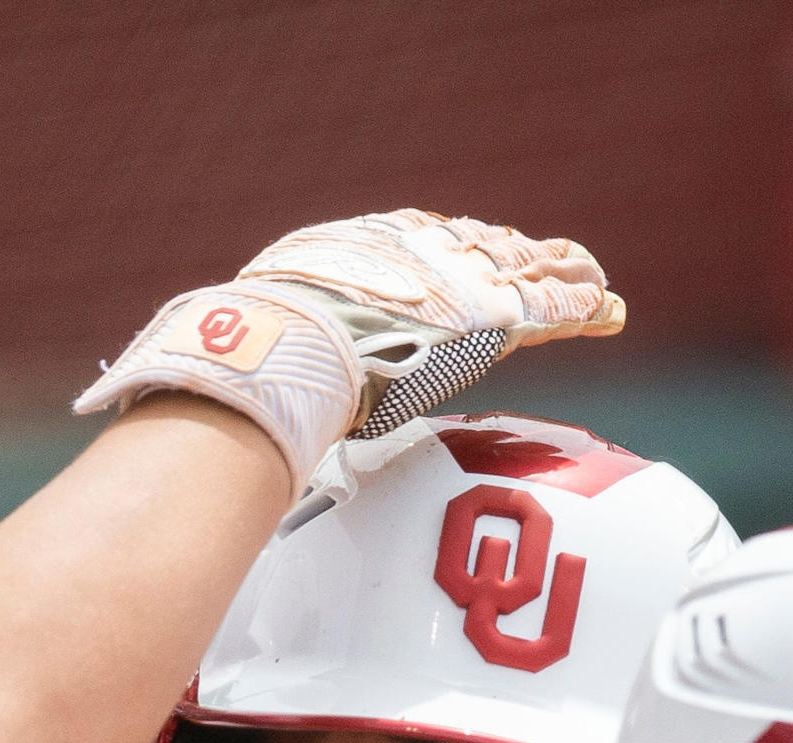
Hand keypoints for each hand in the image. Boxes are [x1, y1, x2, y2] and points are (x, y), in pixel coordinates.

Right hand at [78, 210, 623, 483]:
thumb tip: (182, 439)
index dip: (436, 264)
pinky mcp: (485, 313)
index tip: (457, 274)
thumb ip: (243, 386)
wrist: (272, 355)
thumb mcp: (239, 364)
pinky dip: (580, 307)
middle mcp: (400, 255)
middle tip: (541, 265)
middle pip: (467, 252)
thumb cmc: (242, 369)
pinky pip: (546, 304)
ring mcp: (443, 281)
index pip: (403, 253)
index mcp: (343, 257)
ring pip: (515, 271)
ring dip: (557, 279)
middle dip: (506, 259)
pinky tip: (609, 310)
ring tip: (594, 287)